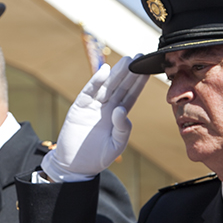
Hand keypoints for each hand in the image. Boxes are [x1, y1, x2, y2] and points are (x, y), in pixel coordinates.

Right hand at [41, 56, 148, 181]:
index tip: (147, 70)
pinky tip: (105, 70)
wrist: (74, 165)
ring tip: (127, 60)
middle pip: (121, 87)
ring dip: (117, 73)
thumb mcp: (115, 146)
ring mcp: (93, 106)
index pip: (131, 96)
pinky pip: (89, 92)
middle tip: (139, 56)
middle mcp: (107, 108)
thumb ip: (122, 130)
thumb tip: (122, 110)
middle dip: (130, 72)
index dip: (138, 83)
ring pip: (107, 86)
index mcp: (118, 116)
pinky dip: (96, 81)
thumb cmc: (97, 157)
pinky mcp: (79, 107)